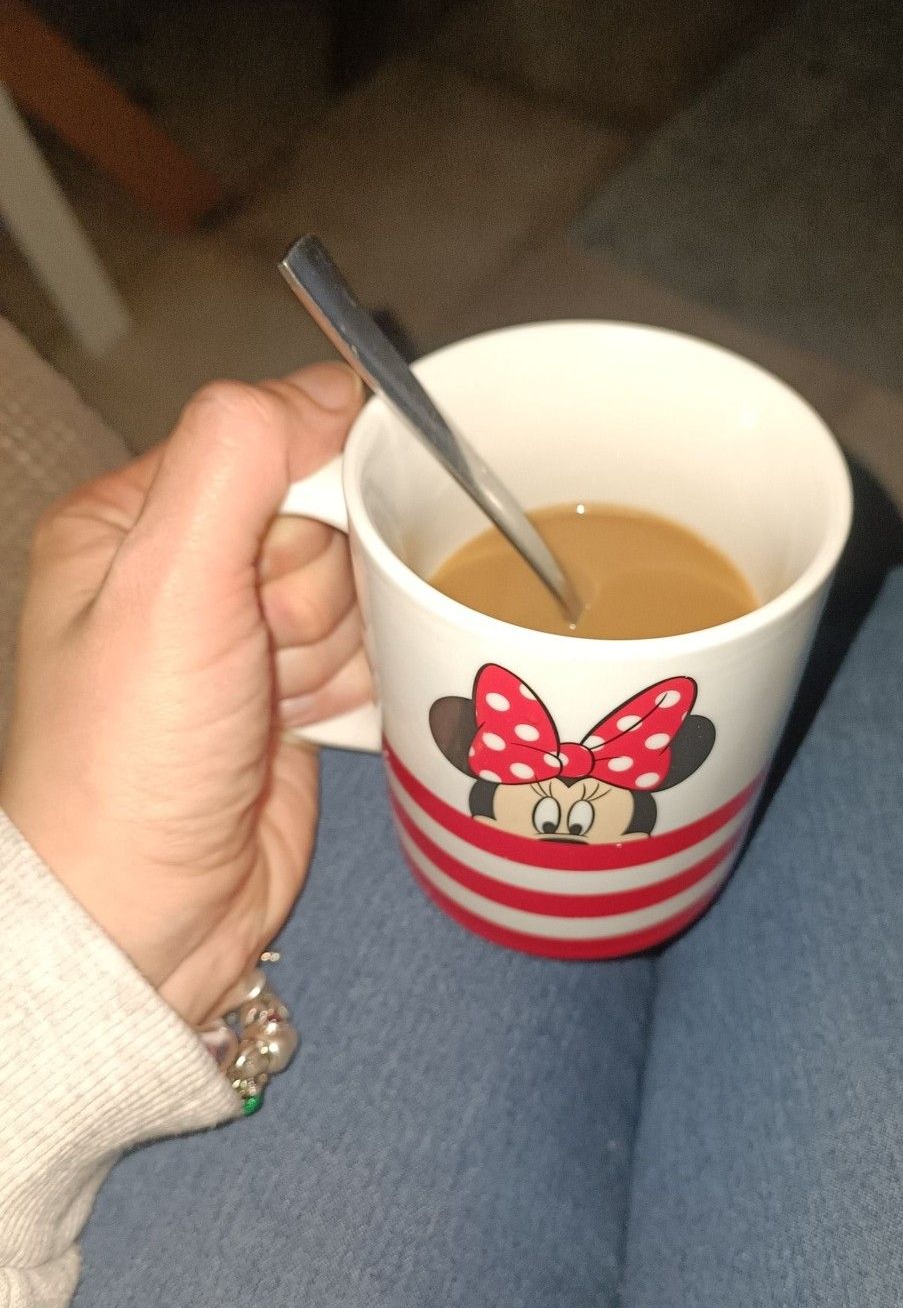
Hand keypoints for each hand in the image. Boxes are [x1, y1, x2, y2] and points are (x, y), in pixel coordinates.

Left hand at [0, 366, 369, 1024]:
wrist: (144, 922)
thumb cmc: (132, 757)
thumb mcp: (166, 585)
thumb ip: (237, 459)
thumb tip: (328, 385)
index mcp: (132, 523)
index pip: (263, 444)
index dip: (309, 487)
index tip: (314, 544)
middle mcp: (184, 575)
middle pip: (320, 520)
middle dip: (315, 588)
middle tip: (268, 649)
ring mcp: (241, 644)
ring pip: (354, 591)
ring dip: (337, 645)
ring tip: (276, 699)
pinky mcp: (289, 705)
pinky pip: (365, 657)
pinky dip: (359, 687)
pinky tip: (313, 719)